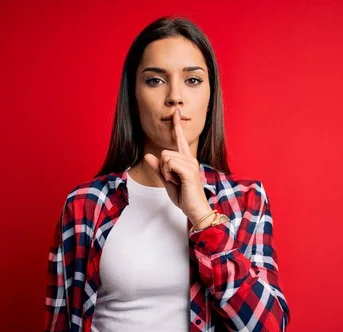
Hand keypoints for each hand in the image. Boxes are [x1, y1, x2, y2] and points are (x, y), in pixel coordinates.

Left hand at [143, 107, 212, 224]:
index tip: (176, 111)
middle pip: (165, 152)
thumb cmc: (184, 197)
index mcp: (186, 160)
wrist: (195, 210)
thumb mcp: (167, 181)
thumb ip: (158, 168)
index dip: (177, 125)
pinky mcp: (189, 170)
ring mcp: (191, 164)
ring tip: (175, 181)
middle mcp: (190, 159)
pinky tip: (176, 181)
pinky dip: (167, 173)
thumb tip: (148, 155)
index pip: (180, 139)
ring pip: (165, 157)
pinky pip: (169, 163)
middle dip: (162, 168)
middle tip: (172, 180)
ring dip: (165, 172)